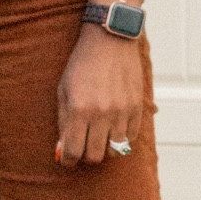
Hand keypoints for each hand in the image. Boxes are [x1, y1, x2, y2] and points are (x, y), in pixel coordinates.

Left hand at [56, 24, 146, 166]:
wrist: (110, 39)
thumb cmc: (82, 64)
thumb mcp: (64, 90)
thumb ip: (64, 121)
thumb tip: (63, 149)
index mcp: (79, 109)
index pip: (73, 151)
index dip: (68, 160)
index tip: (67, 159)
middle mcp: (102, 113)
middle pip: (95, 156)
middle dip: (86, 156)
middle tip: (83, 147)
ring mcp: (122, 111)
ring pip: (115, 151)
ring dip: (105, 149)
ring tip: (99, 138)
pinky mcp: (137, 107)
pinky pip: (131, 138)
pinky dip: (121, 139)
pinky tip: (113, 129)